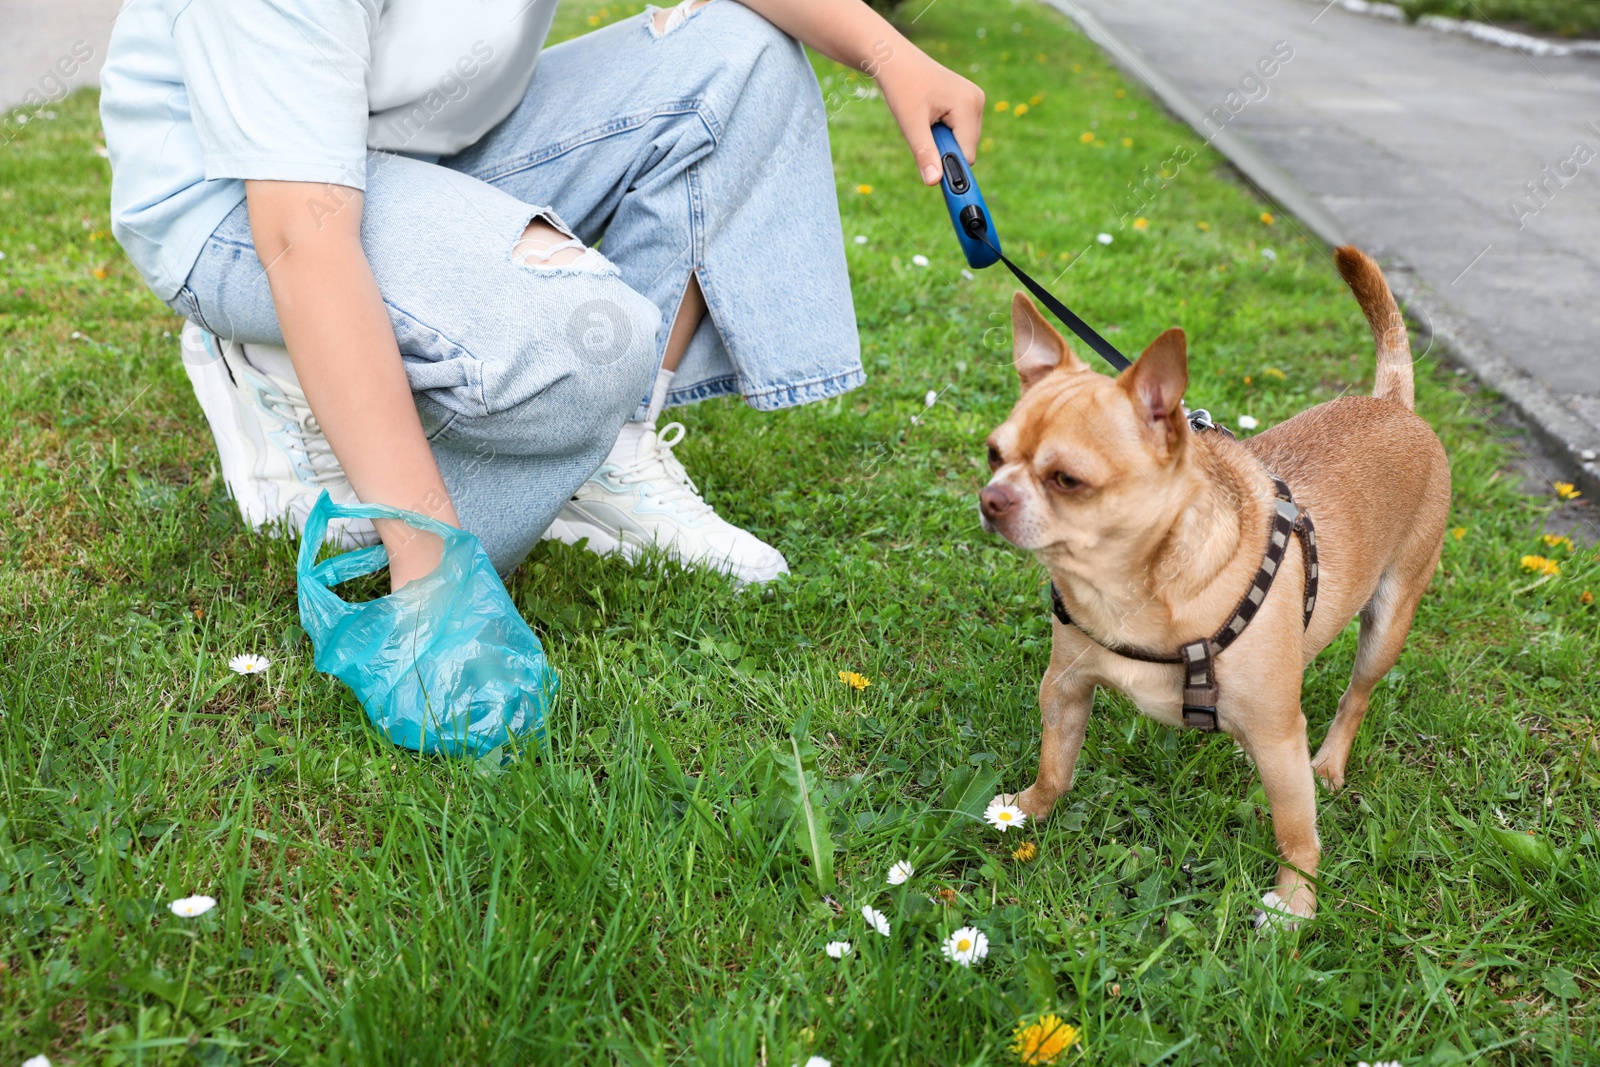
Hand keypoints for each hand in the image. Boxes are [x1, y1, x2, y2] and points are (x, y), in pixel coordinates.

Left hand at [877, 50, 983, 185]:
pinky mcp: (968, 101)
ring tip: (924, 119)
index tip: (931, 168)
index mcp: (969, 105)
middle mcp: (977, 101)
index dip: (948, 163)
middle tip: (922, 130)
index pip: (967, 154)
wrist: (895, 59)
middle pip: (966, 148)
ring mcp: (974, 100)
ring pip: (962, 140)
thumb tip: (934, 182)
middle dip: (943, 148)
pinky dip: (943, 131)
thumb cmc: (902, 86)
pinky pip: (959, 130)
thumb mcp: (910, 124)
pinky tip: (930, 115)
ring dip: (942, 140)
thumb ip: (924, 153)